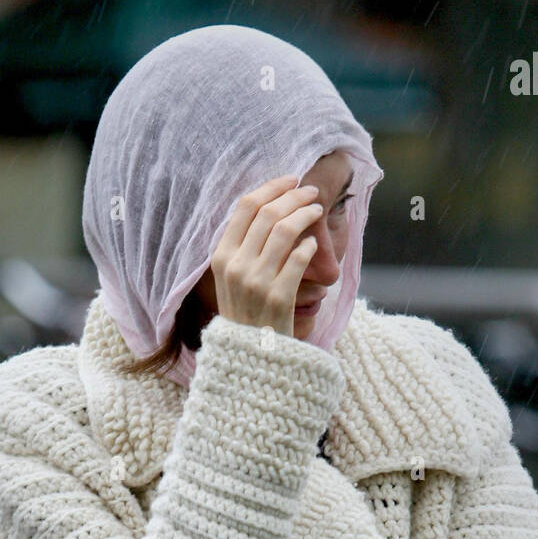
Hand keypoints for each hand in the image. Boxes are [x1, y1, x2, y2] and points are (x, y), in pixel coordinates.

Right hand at [209, 175, 323, 336]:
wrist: (249, 358)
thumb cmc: (246, 314)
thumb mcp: (232, 279)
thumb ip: (243, 247)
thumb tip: (269, 207)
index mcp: (221, 257)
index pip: (245, 207)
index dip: (271, 187)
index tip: (291, 180)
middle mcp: (235, 267)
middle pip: (268, 213)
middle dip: (294, 196)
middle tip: (311, 192)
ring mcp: (256, 283)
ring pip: (284, 231)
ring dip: (305, 214)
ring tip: (317, 211)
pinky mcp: (278, 298)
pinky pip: (298, 259)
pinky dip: (309, 246)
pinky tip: (313, 245)